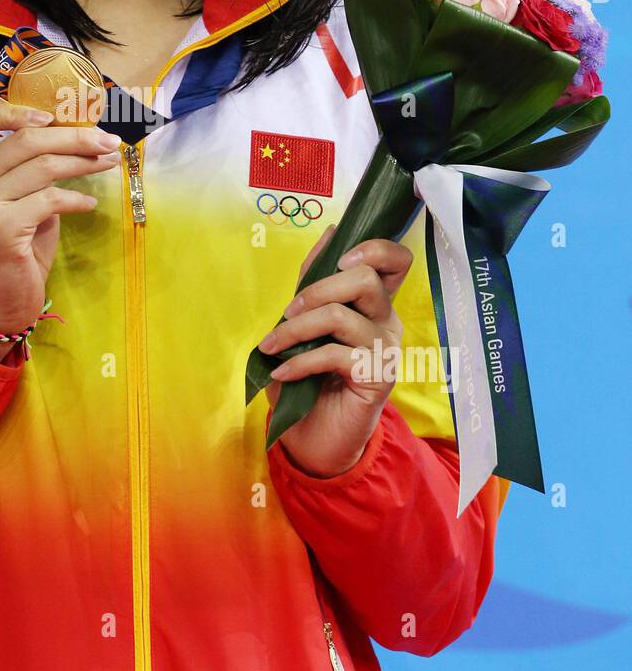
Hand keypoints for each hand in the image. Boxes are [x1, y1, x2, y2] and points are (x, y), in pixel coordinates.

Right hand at [0, 96, 121, 350]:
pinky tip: (88, 203)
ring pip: (41, 165)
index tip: (52, 119)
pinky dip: (76, 198)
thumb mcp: (15, 201)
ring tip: (107, 162)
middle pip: (25, 138)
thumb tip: (76, 137)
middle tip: (107, 141)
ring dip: (83, 161)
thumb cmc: (11, 250)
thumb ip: (28, 170)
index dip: (14, 108)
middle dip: (74, 136)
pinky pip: (49, 199)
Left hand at [258, 224, 413, 477]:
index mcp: (374, 302)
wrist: (315, 437)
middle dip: (317, 289)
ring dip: (296, 328)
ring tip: (273, 346)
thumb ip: (316, 281)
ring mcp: (385, 349)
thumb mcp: (305, 323)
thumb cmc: (309, 377)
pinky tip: (280, 373)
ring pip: (341, 316)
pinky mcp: (377, 377)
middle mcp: (388, 321)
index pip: (397, 260)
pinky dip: (298, 361)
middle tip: (288, 311)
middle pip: (365, 278)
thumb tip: (329, 233)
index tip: (341, 258)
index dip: (375, 248)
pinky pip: (332, 355)